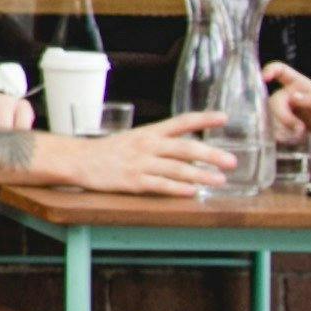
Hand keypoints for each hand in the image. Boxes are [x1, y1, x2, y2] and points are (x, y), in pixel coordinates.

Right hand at [62, 109, 237, 197]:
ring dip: (200, 175)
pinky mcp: (132, 181)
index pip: (181, 122)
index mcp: (150, 132)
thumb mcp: (136, 140)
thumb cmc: (110, 151)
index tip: (224, 118)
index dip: (203, 119)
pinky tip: (192, 192)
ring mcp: (140, 164)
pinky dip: (177, 189)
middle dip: (210, 154)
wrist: (79, 160)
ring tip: (219, 180)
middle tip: (231, 161)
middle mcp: (147, 145)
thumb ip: (163, 146)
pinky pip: (159, 185)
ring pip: (176, 169)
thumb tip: (193, 155)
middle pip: (184, 148)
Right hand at [264, 61, 310, 156]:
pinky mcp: (273, 125)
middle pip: (273, 101)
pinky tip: (291, 141)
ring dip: (283, 129)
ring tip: (301, 137)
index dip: (270, 70)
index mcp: (296, 84)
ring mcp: (276, 110)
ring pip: (269, 118)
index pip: (280, 70)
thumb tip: (292, 96)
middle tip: (299, 129)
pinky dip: (280, 137)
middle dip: (284, 116)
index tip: (265, 78)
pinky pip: (269, 130)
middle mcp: (283, 95)